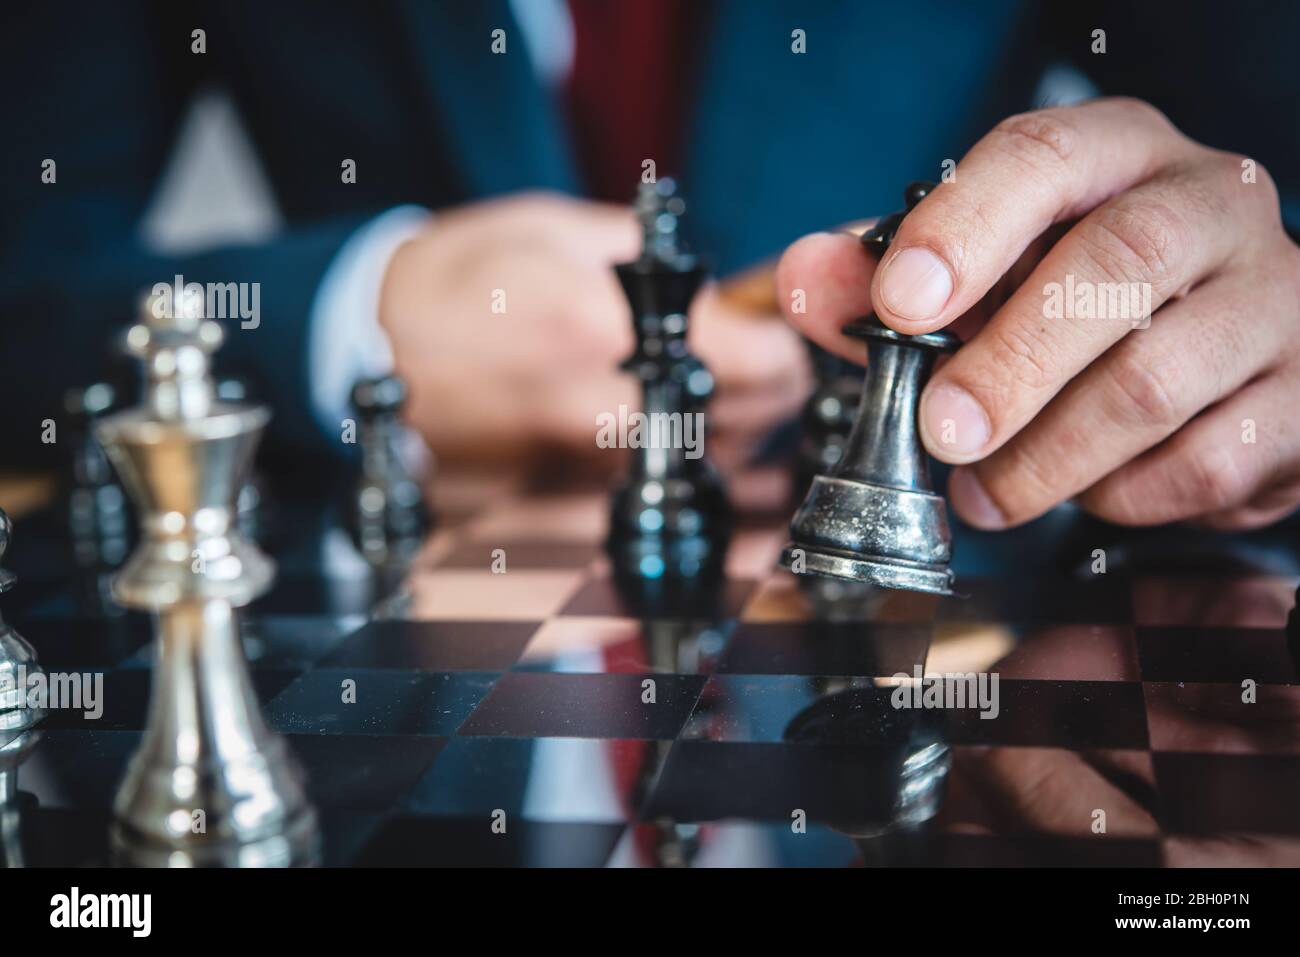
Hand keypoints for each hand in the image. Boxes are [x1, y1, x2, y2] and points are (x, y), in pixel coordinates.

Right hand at [380, 192, 807, 469]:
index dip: (786, 351)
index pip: (757, 366)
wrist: (369, 347)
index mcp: (604, 328)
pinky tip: (663, 428)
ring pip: (710, 468)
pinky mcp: (564, 492)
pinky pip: (658, 488)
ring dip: (733, 435)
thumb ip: (649, 255)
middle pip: (748, 427)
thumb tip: (721, 287)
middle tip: (751, 363)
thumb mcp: (554, 229)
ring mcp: (582, 460)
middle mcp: (599, 407)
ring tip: (709, 393)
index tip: (776, 336)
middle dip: (770, 396)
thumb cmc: (457, 279)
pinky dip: (681, 465)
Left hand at [777, 98, 1299, 529]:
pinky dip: (1119, 495)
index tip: (898, 301)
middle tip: (941, 431)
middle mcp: (1211, 205)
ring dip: (1047, 456)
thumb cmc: (1079, 303)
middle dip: (1009, 363)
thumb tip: (808, 279)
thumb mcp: (983, 276)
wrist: (1227, 355)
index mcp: (1118, 155)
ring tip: (985, 493)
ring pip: (1155, 379)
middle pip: (1117, 265)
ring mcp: (1272, 299)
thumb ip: (887, 278)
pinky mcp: (1299, 397)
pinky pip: (1203, 462)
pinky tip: (1083, 493)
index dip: (963, 226)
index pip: (1043, 155)